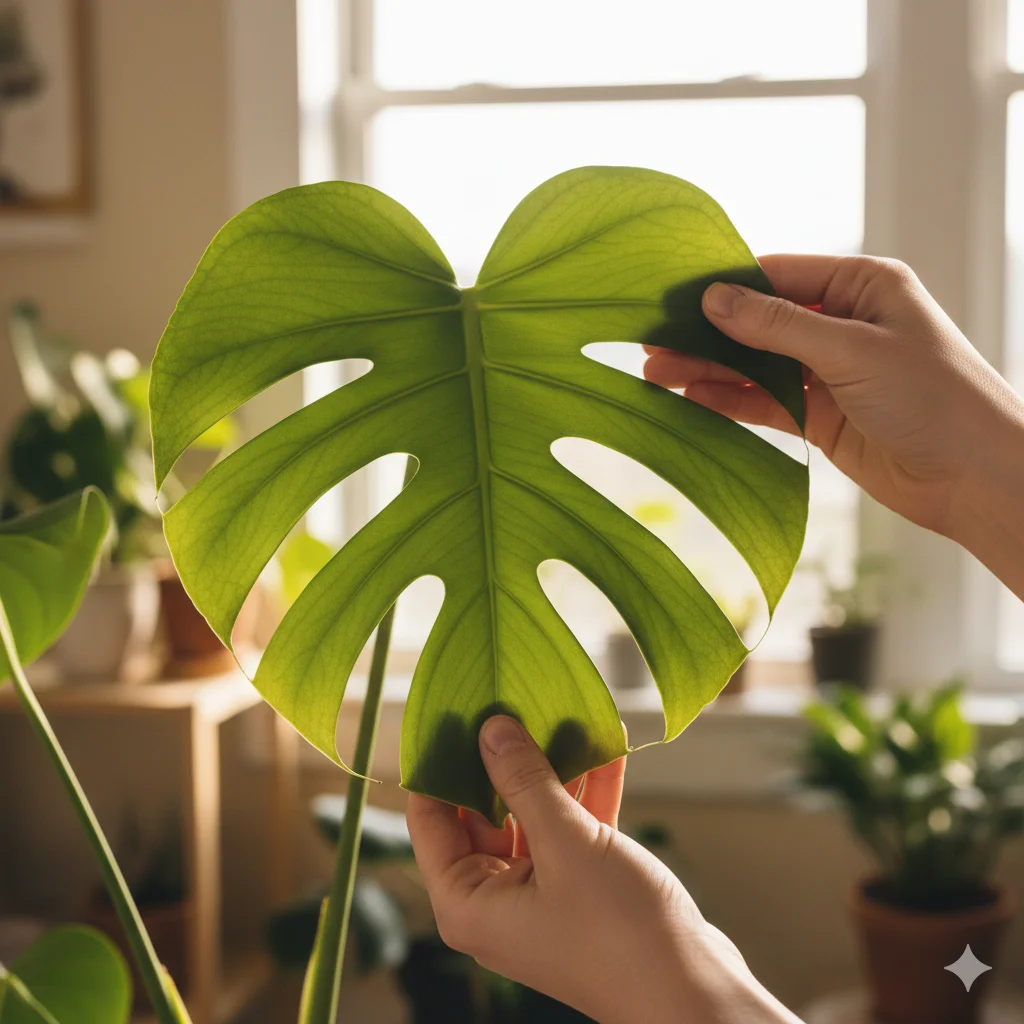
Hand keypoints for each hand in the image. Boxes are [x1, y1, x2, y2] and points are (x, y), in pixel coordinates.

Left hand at [407, 715, 801, 1023]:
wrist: (696, 995)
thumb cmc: (621, 934)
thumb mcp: (567, 844)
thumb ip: (525, 781)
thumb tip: (490, 728)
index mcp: (468, 902)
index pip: (431, 818)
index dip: (439, 763)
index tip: (453, 709)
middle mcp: (496, 900)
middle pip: (484, 811)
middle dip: (503, 758)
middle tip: (512, 699)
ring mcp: (540, 892)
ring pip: (534, 814)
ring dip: (553, 767)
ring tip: (562, 709)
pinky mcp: (582, 887)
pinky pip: (573, 827)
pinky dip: (587, 789)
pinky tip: (607, 741)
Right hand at [643, 254, 1023, 596]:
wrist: (974, 477)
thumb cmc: (935, 398)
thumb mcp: (852, 349)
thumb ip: (778, 326)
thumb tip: (714, 298)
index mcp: (863, 286)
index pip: (778, 275)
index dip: (725, 286)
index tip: (672, 297)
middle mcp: (843, 323)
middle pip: (759, 321)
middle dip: (707, 332)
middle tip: (651, 340)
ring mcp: (829, 371)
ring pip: (755, 364)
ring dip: (709, 369)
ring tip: (655, 372)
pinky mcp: (820, 415)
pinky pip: (764, 401)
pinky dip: (729, 401)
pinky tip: (690, 397)